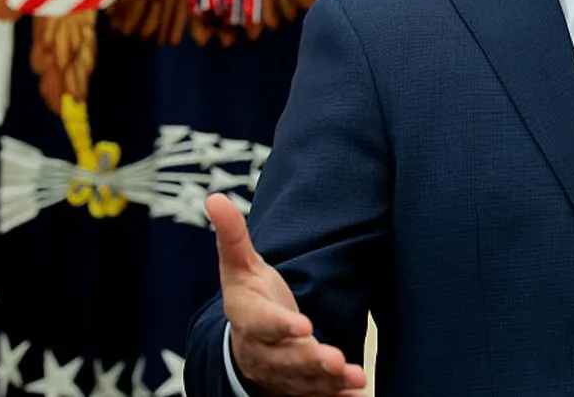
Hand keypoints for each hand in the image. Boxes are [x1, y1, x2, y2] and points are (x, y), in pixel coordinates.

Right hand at [206, 193, 368, 396]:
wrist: (244, 348)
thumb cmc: (249, 300)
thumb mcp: (238, 267)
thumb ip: (233, 236)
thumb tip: (215, 197)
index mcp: (250, 319)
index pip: (264, 324)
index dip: (281, 326)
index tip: (303, 325)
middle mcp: (267, 352)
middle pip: (288, 359)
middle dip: (311, 360)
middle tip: (335, 360)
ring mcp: (285, 373)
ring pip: (306, 381)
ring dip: (330, 382)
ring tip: (355, 378)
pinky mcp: (302, 387)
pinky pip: (319, 396)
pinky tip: (358, 396)